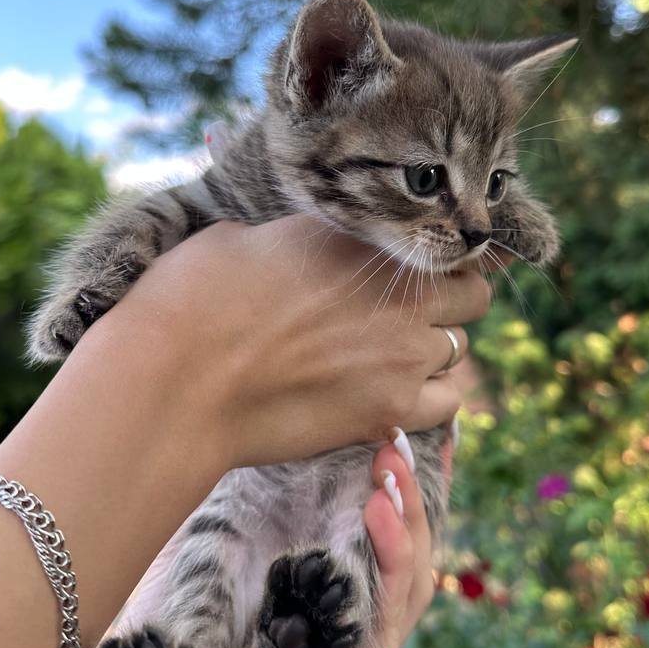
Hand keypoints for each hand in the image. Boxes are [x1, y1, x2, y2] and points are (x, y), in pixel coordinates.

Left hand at [0, 440, 442, 647]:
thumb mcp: (194, 586)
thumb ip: (224, 534)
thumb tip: (225, 438)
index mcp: (319, 623)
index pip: (375, 545)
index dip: (398, 490)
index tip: (407, 430)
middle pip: (406, 562)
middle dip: (414, 493)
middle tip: (408, 430)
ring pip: (408, 589)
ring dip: (409, 518)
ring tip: (394, 461)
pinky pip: (384, 628)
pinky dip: (390, 567)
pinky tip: (377, 516)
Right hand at [104, 214, 490, 467]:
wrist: (177, 382)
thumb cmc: (189, 302)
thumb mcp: (236, 240)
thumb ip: (285, 242)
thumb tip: (285, 249)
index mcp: (357, 237)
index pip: (434, 238)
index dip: (430, 255)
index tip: (414, 269)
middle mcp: (396, 289)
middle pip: (471, 291)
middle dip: (449, 302)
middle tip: (409, 317)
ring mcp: (402, 353)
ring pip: (461, 348)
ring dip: (436, 352)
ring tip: (394, 361)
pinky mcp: (390, 410)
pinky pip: (448, 403)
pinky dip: (431, 399)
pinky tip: (398, 396)